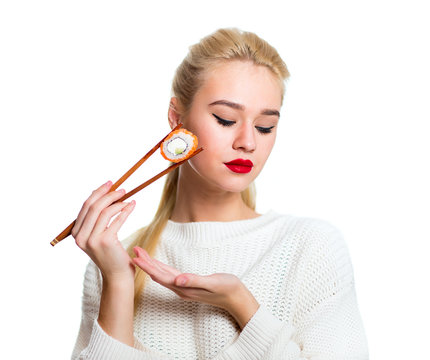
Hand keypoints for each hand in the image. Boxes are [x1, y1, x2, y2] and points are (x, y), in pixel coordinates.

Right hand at [72, 181, 135, 281]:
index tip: (109, 184)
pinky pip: (116, 220)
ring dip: (118, 202)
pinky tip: (132, 205)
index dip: (98, 193)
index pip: (85, 206)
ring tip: (128, 198)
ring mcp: (92, 239)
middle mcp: (81, 237)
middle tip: (121, 189)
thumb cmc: (111, 254)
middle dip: (108, 194)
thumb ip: (96, 221)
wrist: (117, 275)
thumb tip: (104, 196)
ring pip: (104, 212)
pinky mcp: (105, 241)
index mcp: (76, 234)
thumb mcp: (98, 236)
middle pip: (93, 207)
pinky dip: (125, 210)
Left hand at [132, 246, 259, 328]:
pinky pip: (170, 275)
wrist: (236, 298)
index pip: (161, 276)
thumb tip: (178, 280)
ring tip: (141, 255)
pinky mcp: (189, 285)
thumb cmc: (226, 288)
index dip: (147, 266)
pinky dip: (161, 268)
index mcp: (184, 287)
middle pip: (158, 275)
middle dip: (145, 263)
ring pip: (163, 275)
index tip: (136, 257)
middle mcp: (181, 288)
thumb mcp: (212, 283)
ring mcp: (184, 287)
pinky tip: (158, 265)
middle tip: (134, 250)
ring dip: (151, 265)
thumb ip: (195, 281)